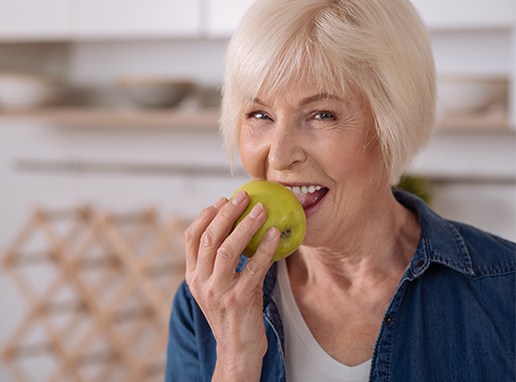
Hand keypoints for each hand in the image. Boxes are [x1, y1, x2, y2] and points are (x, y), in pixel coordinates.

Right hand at [184, 190, 279, 379]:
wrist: (237, 350)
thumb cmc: (231, 313)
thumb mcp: (215, 287)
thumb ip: (217, 263)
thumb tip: (234, 228)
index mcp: (192, 276)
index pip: (191, 237)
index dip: (206, 215)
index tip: (221, 200)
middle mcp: (200, 282)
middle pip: (210, 237)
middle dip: (226, 212)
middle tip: (243, 197)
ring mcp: (218, 291)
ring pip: (228, 248)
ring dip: (246, 225)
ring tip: (261, 209)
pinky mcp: (239, 299)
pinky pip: (254, 266)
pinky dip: (266, 247)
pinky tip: (276, 234)